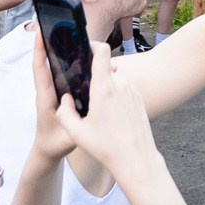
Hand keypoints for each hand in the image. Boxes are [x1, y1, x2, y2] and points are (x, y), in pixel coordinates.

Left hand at [29, 41, 80, 162]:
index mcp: (45, 97)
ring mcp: (55, 91)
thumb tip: (83, 109)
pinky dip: (77, 65)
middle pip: (49, 62)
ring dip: (68, 53)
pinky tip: (92, 61)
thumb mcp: (67, 137)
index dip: (38, 50)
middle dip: (55, 44)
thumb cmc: (55, 143)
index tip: (39, 31)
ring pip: (60, 67)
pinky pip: (68, 75)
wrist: (48, 152)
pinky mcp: (63, 94)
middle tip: (66, 27)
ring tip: (82, 40)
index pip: (40, 69)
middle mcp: (48, 90)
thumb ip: (73, 126)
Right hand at [51, 42, 161, 186]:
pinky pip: (124, 91)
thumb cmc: (106, 147)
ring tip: (100, 112)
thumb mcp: (77, 133)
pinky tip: (112, 118)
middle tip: (85, 96)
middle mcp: (120, 84)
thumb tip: (65, 99)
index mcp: (104, 88)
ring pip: (114, 81)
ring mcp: (132, 91)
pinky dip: (116, 98)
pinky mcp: (139, 99)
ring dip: (106, 90)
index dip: (92, 45)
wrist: (136, 159)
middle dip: (94, 79)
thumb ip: (65, 113)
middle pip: (105, 69)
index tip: (84, 48)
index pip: (101, 52)